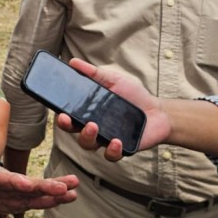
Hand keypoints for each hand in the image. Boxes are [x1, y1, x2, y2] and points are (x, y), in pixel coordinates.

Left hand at [0, 157, 77, 217]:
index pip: (1, 179)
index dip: (16, 182)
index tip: (30, 185)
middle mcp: (3, 180)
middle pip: (25, 184)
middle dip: (44, 186)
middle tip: (66, 186)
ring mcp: (11, 189)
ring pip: (34, 192)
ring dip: (53, 192)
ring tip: (74, 191)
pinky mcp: (15, 198)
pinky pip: (33, 200)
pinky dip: (48, 200)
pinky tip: (64, 199)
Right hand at [55, 58, 170, 160]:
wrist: (158, 111)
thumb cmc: (133, 95)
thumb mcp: (113, 80)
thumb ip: (93, 73)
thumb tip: (73, 62)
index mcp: (88, 111)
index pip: (68, 115)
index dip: (61, 115)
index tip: (59, 111)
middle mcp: (93, 127)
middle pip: (73, 131)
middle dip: (68, 126)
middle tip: (68, 119)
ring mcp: (105, 139)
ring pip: (88, 144)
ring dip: (87, 137)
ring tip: (94, 127)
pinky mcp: (120, 149)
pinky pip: (110, 155)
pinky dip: (111, 150)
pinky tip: (116, 142)